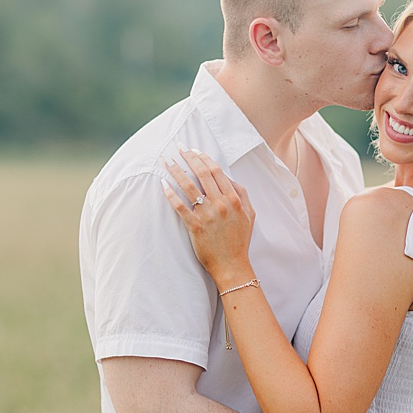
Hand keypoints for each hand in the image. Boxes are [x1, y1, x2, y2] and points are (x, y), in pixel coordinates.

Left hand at [162, 148, 256, 285]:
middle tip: (177, 148)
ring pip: (188, 186)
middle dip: (188, 157)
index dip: (203, 157)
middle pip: (202, 173)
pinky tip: (163, 184)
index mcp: (234, 199)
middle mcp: (221, 203)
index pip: (216, 171)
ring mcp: (207, 214)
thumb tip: (228, 178)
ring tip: (166, 161)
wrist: (233, 264)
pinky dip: (170, 193)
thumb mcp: (250, 214)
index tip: (193, 149)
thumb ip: (242, 194)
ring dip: (176, 171)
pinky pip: (179, 206)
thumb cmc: (240, 240)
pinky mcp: (195, 225)